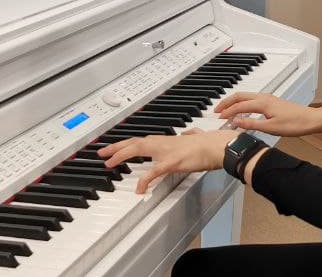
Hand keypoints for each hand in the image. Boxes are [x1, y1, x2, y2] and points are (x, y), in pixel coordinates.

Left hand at [98, 129, 239, 193]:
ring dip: (122, 155)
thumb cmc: (210, 144)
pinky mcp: (173, 162)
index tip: (113, 147)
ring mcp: (167, 151)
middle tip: (102, 153)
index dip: (126, 143)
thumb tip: (190, 134)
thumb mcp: (196, 138)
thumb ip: (190, 136)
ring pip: (139, 149)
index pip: (141, 139)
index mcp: (167, 140)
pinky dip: (145, 179)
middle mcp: (164, 142)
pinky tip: (139, 188)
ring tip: (110, 163)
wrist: (219, 146)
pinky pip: (155, 171)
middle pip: (134, 142)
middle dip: (116, 147)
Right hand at [213, 92, 321, 136]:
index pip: (239, 106)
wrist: (310, 120)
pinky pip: (252, 99)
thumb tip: (237, 122)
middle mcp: (264, 97)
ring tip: (226, 110)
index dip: (228, 112)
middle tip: (216, 109)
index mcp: (263, 103)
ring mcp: (268, 98)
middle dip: (227, 102)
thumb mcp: (271, 128)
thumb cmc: (295, 123)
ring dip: (234, 102)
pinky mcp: (272, 102)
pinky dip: (243, 103)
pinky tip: (242, 111)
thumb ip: (252, 124)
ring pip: (246, 96)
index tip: (219, 118)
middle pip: (240, 96)